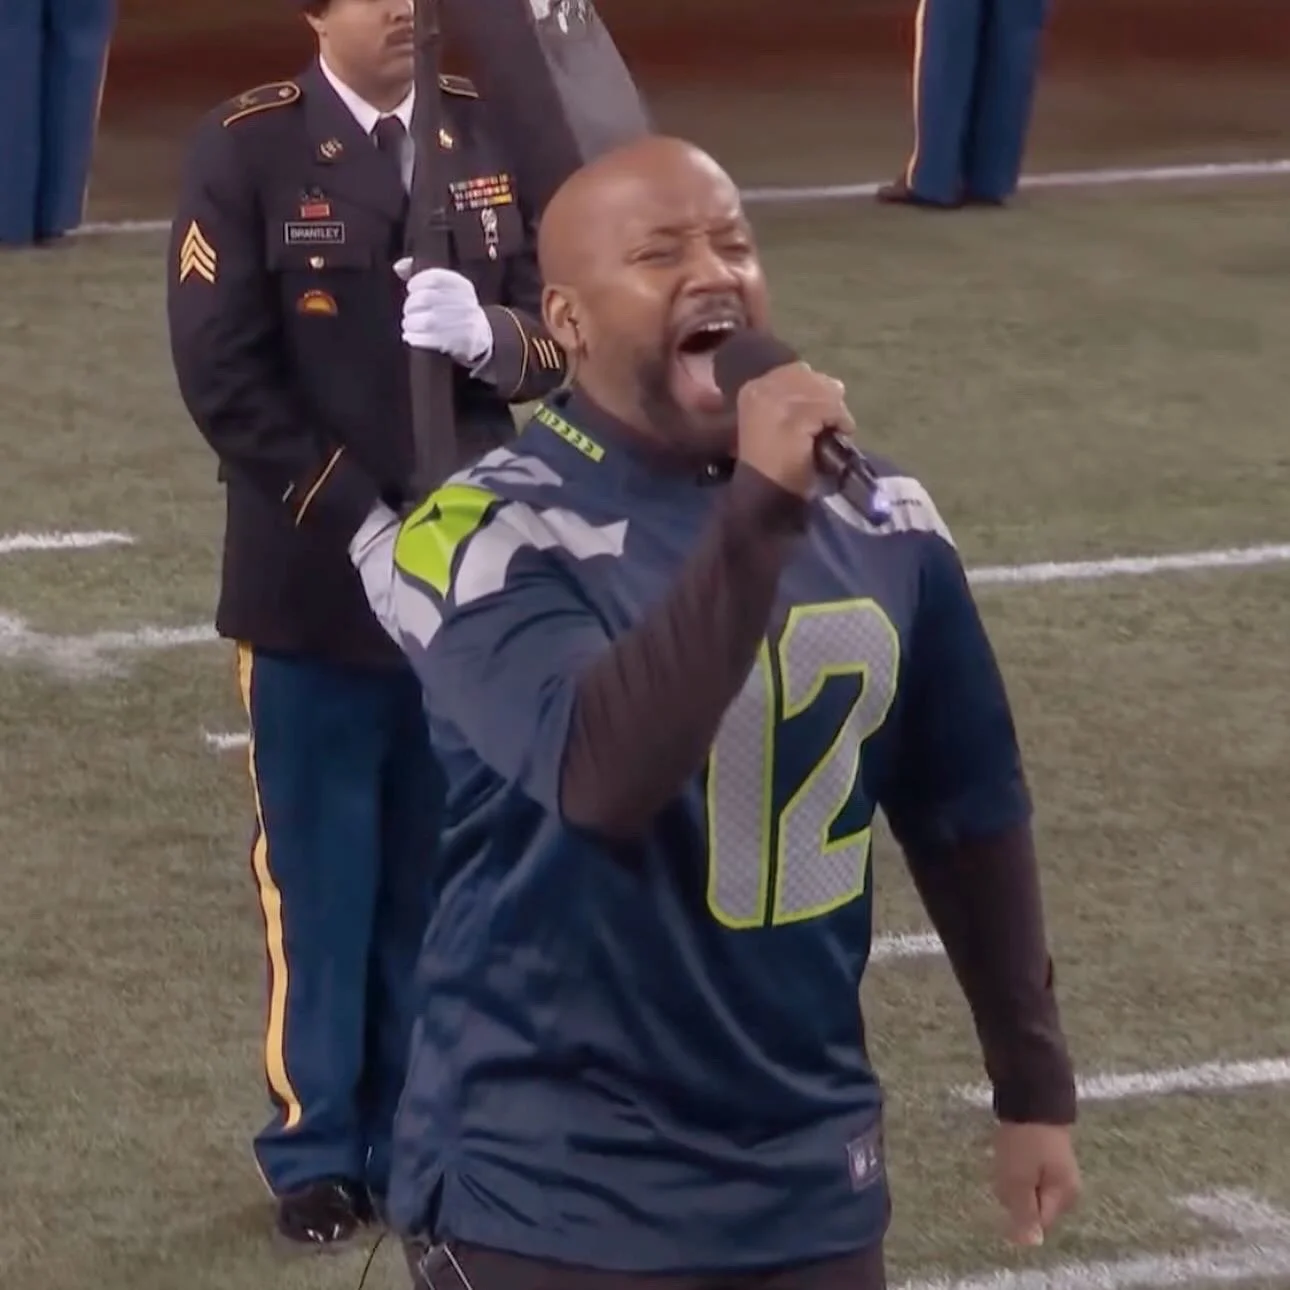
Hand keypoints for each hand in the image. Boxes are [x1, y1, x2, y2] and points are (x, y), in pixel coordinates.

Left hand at [393, 259, 492, 367]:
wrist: (480, 335)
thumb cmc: (454, 308)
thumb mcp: (445, 289)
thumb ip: (423, 276)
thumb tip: (399, 267)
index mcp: (463, 286)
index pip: (436, 277)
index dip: (417, 281)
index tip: (410, 288)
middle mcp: (467, 303)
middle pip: (427, 299)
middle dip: (411, 305)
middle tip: (407, 311)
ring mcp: (467, 323)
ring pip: (428, 321)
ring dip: (412, 323)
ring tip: (408, 324)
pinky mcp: (463, 342)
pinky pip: (433, 340)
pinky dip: (417, 339)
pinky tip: (410, 337)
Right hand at [734, 362, 852, 497]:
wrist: (765, 497)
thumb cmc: (774, 465)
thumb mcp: (778, 423)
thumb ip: (796, 399)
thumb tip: (833, 384)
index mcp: (752, 389)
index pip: (793, 370)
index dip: (815, 385)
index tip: (824, 408)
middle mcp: (759, 389)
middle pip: (806, 375)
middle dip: (827, 394)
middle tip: (835, 418)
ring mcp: (774, 403)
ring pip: (820, 389)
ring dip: (835, 409)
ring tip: (838, 426)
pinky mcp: (793, 419)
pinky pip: (828, 408)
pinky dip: (840, 419)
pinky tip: (841, 432)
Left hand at [992, 1122, 1080, 1246]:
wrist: (1032, 1094)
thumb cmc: (1025, 1140)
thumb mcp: (1020, 1179)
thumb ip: (1025, 1213)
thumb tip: (1030, 1243)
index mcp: (1065, 1195)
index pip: (1038, 1222)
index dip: (1018, 1209)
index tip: (1009, 1183)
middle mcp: (1066, 1187)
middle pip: (1031, 1205)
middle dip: (1013, 1191)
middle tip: (1009, 1165)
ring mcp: (1057, 1169)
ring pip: (1025, 1187)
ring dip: (1010, 1175)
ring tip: (1007, 1152)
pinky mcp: (1045, 1154)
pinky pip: (1025, 1171)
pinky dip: (1013, 1162)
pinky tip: (1009, 1147)